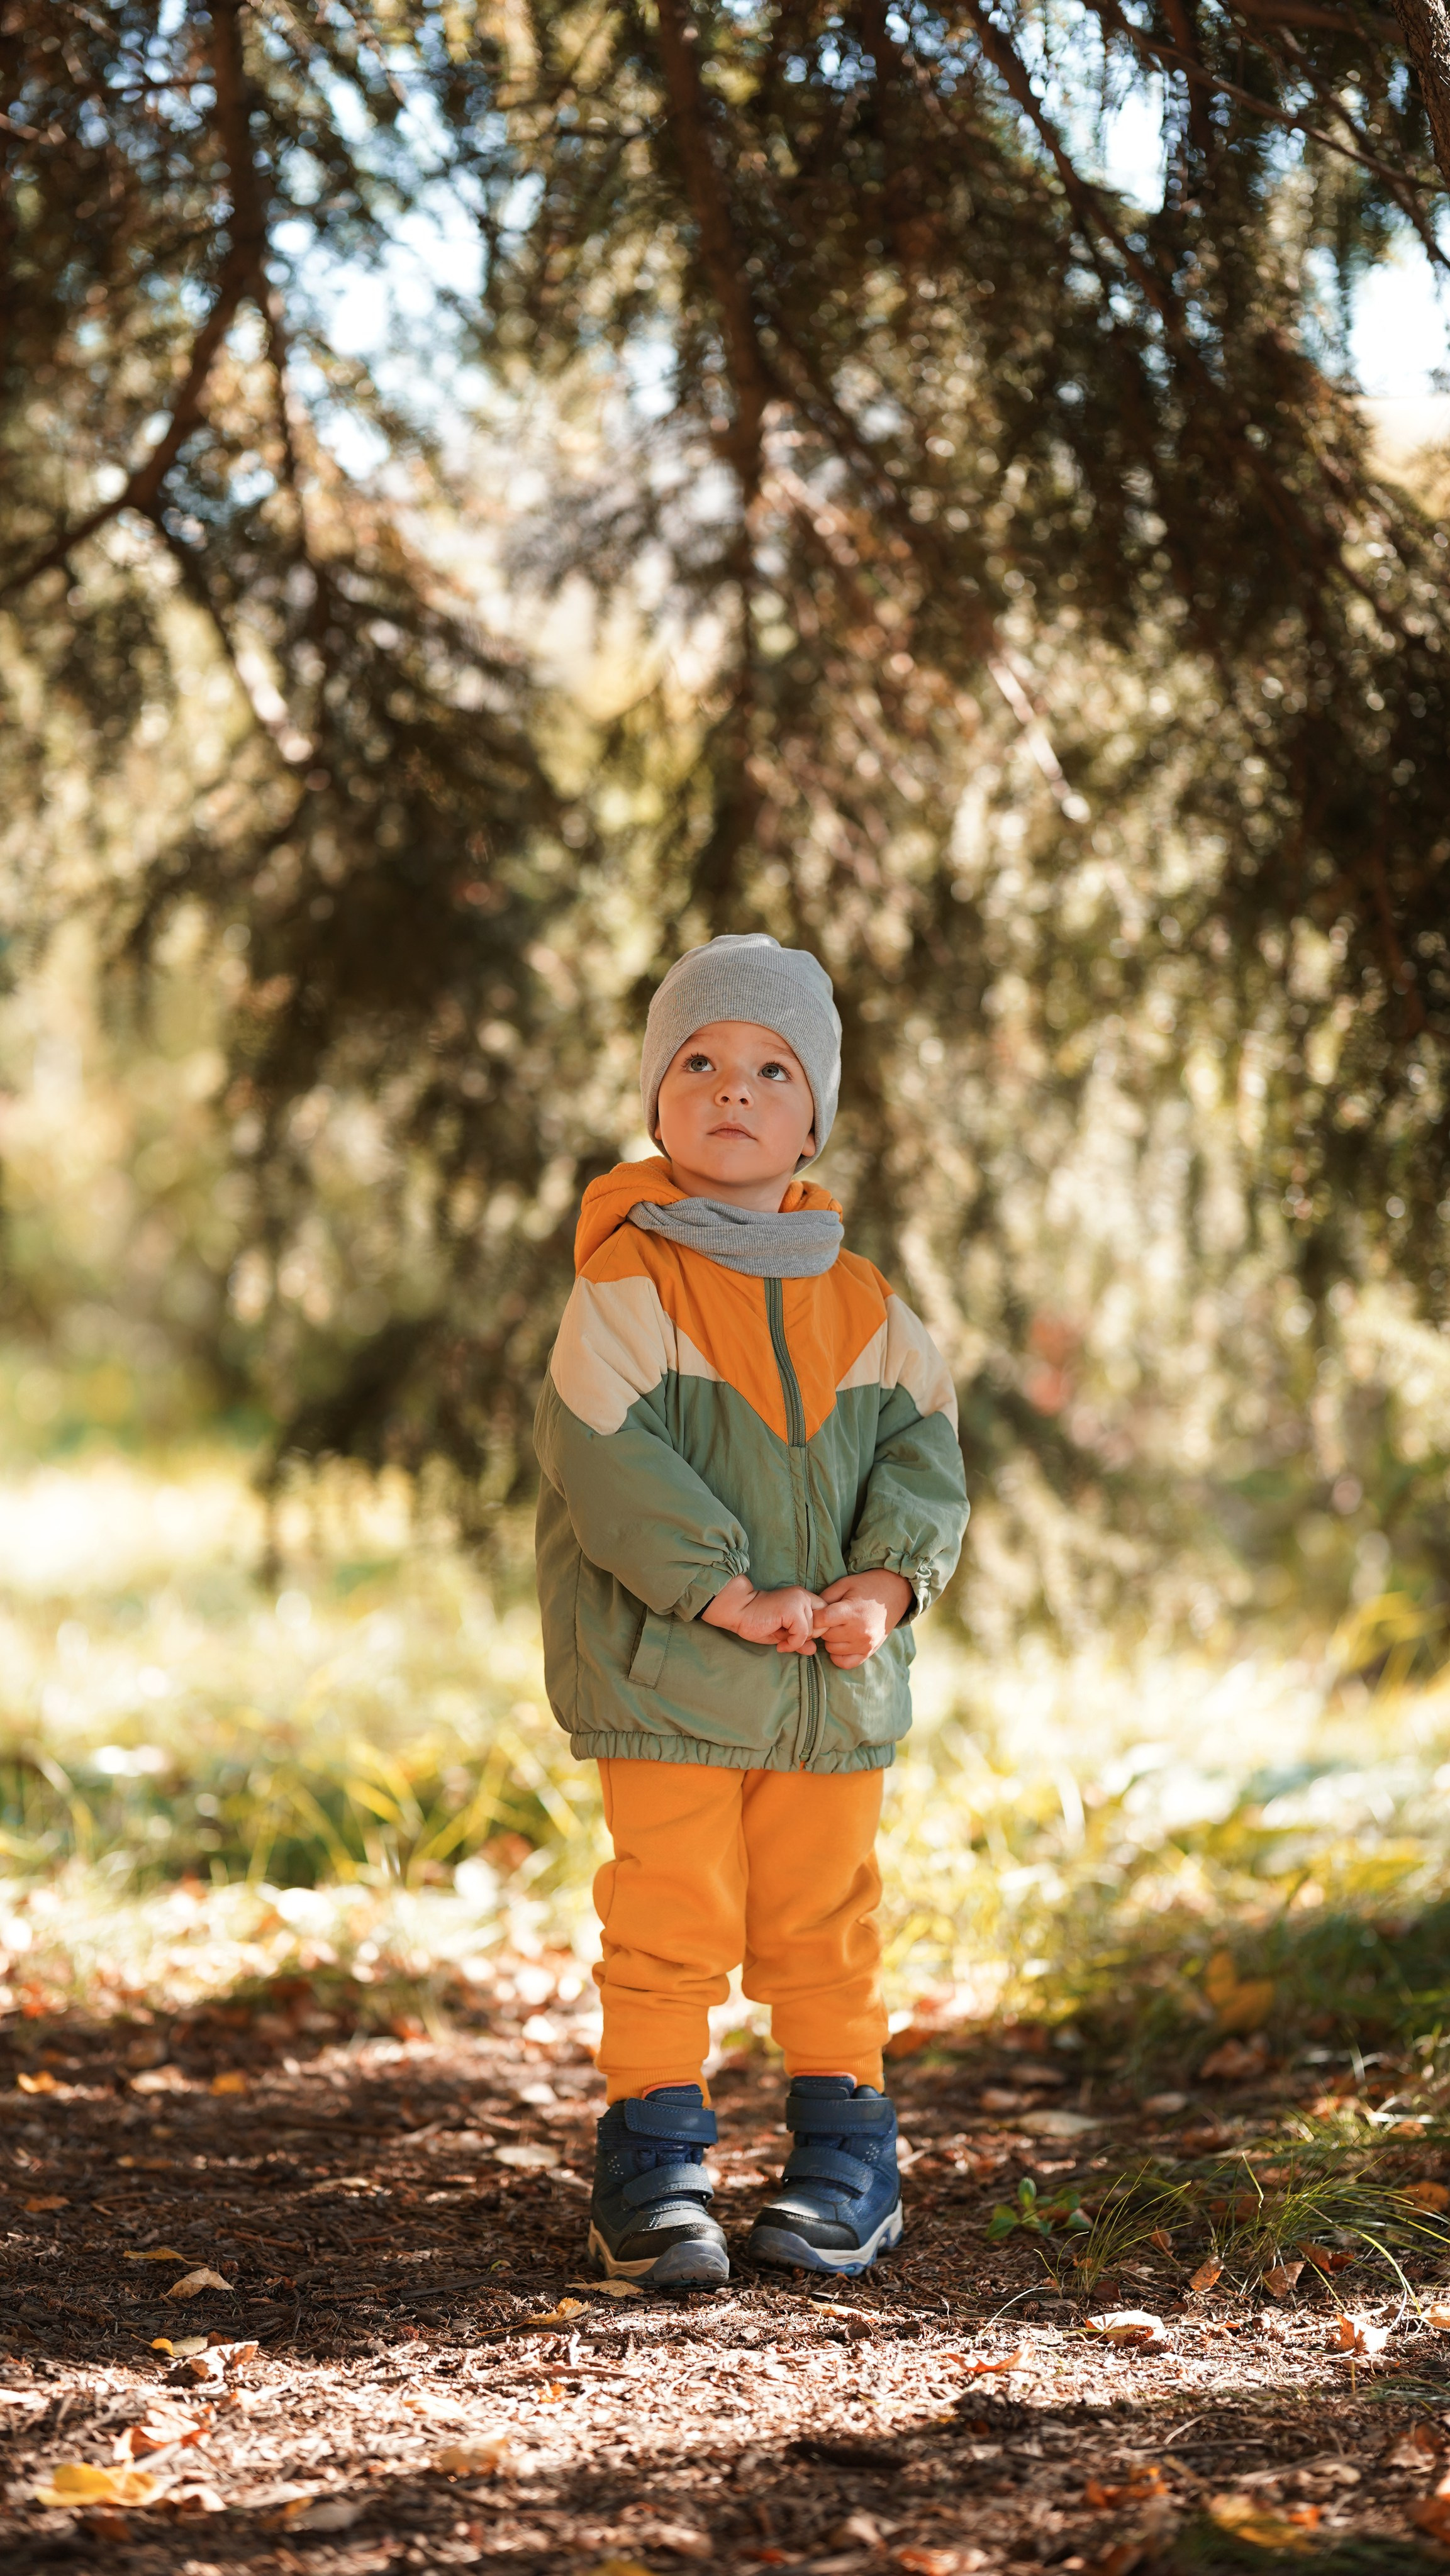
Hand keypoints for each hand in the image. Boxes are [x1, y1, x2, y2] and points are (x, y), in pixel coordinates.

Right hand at [701, 1574, 823, 1653]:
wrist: (738, 1611)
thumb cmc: (757, 1621)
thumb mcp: (783, 1634)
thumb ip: (800, 1639)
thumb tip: (814, 1650)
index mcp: (803, 1599)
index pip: (825, 1617)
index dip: (815, 1631)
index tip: (798, 1638)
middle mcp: (804, 1596)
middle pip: (823, 1625)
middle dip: (808, 1637)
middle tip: (789, 1639)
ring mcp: (799, 1601)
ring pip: (813, 1630)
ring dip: (798, 1641)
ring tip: (782, 1640)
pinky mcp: (792, 1609)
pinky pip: (803, 1634)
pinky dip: (793, 1644)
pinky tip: (780, 1644)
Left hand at [811, 1569, 913, 1668]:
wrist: (895, 1593)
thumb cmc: (867, 1586)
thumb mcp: (844, 1584)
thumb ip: (825, 1597)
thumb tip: (810, 1612)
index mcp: (851, 1612)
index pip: (821, 1621)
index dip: (814, 1617)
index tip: (817, 1613)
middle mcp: (859, 1631)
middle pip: (825, 1636)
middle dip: (823, 1627)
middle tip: (830, 1619)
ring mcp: (865, 1644)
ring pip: (832, 1649)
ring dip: (831, 1640)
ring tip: (838, 1628)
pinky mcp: (869, 1652)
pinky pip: (845, 1663)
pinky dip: (838, 1655)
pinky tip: (841, 1643)